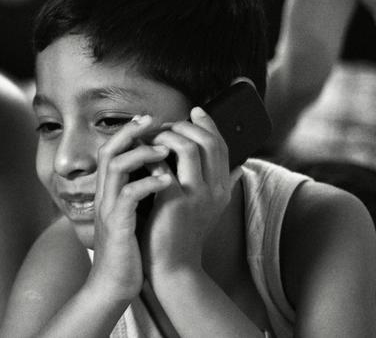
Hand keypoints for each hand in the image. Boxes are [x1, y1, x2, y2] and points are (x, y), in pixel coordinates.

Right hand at [87, 115, 172, 302]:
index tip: (150, 120)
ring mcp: (108, 209)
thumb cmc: (128, 251)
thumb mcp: (134, 216)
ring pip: (115, 167)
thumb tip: (161, 175)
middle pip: (108, 150)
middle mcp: (104, 195)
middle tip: (153, 120)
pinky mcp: (116, 225)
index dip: (128, 132)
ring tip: (165, 150)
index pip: (112, 151)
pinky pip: (128, 196)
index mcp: (110, 192)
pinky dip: (147, 184)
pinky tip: (167, 181)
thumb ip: (141, 194)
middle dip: (130, 132)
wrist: (113, 285)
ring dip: (141, 154)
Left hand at [145, 107, 241, 272]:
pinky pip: (164, 166)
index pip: (221, 144)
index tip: (194, 110)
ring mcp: (197, 195)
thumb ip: (217, 183)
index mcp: (222, 188)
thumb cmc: (180, 231)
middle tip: (166, 124)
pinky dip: (151, 155)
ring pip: (189, 147)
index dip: (208, 124)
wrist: (171, 265)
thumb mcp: (205, 206)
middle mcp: (215, 190)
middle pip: (208, 141)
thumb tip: (235, 164)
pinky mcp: (175, 201)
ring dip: (167, 136)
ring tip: (152, 138)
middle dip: (185, 125)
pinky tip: (141, 155)